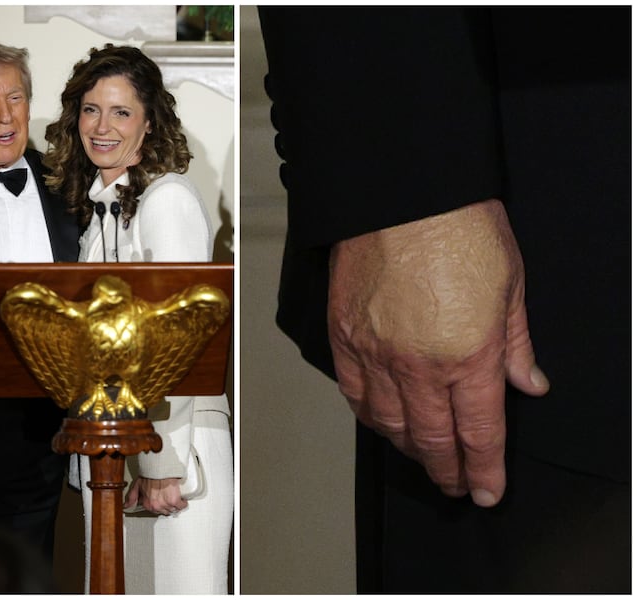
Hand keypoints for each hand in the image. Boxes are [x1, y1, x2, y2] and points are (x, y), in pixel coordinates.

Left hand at [124, 476, 187, 515]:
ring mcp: (166, 504)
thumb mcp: (137, 485)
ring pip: (173, 510)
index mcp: (147, 504)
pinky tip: (182, 500)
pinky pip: (181, 506)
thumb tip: (127, 505)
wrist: (159, 468)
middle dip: (167, 506)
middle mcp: (156, 506)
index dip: (160, 505)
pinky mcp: (175, 500)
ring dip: (175, 506)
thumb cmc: (150, 474)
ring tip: (176, 500)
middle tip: (169, 500)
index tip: (162, 501)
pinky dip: (183, 503)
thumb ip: (131, 497)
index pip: (155, 511)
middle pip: (165, 511)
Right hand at [328, 199, 549, 506]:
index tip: (485, 490)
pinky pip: (353, 394)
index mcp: (469, 355)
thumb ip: (516, 344)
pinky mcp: (344, 337)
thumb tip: (527, 383)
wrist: (403, 195)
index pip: (478, 433)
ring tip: (421, 455)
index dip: (483, 471)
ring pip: (389, 424)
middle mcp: (419, 365)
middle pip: (432, 440)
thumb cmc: (458, 227)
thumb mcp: (511, 285)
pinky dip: (369, 416)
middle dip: (447, 470)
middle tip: (454, 483)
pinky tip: (380, 421)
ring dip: (408, 449)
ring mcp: (376, 354)